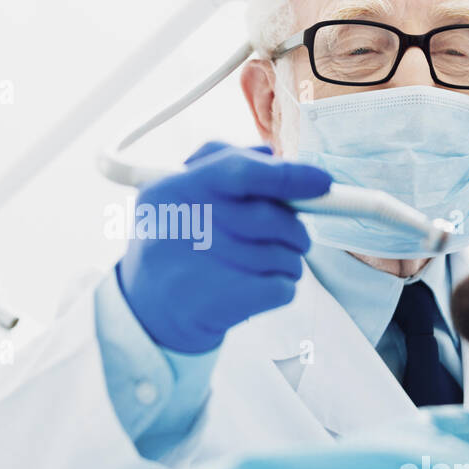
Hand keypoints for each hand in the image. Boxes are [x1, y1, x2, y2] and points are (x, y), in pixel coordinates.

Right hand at [117, 143, 330, 352]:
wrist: (146, 313)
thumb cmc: (172, 245)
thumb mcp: (175, 195)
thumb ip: (220, 166)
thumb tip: (270, 154)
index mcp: (172, 189)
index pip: (240, 170)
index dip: (288, 175)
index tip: (322, 181)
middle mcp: (185, 225)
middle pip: (273, 218)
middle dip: (293, 229)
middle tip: (289, 237)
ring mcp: (204, 266)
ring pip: (286, 255)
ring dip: (286, 260)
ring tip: (258, 266)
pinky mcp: (224, 302)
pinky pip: (284, 286)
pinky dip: (281, 286)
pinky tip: (254, 288)